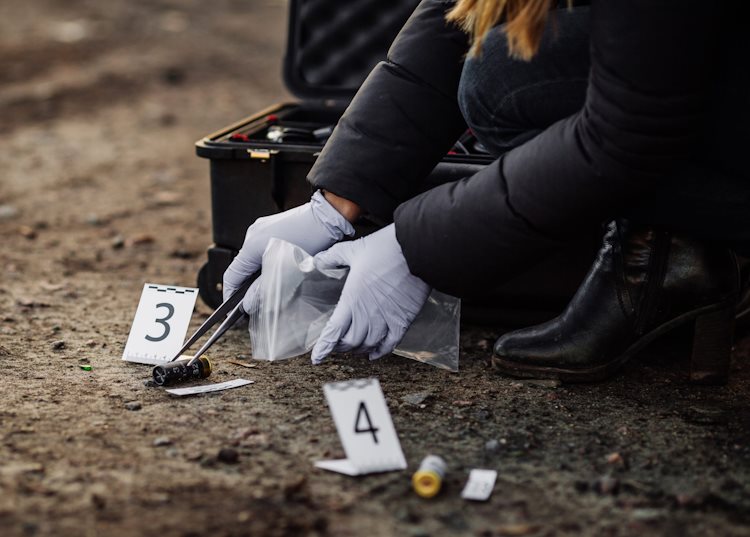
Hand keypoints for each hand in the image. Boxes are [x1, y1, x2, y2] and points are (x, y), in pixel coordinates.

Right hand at [223, 191, 354, 310]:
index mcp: (251, 245)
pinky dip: (268, 264)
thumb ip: (263, 292)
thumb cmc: (312, 243)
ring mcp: (263, 228)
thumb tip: (246, 305)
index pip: (232, 276)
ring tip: (271, 290)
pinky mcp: (274, 226)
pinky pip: (265, 249)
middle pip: (243, 268)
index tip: (232, 312)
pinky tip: (281, 272)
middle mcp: (253, 234)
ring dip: (259, 276)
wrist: (330, 216)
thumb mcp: (287, 274)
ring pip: (255, 260)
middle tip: (255, 305)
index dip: (231, 297)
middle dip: (247, 288)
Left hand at [310, 223, 429, 362]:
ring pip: (368, 346)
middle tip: (336, 344)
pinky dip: (380, 352)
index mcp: (352, 300)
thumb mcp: (353, 250)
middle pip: (349, 343)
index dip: (323, 347)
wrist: (415, 251)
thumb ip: (333, 257)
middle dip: (340, 347)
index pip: (333, 332)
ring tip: (354, 347)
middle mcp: (367, 315)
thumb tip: (318, 260)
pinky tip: (374, 354)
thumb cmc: (385, 249)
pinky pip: (390, 345)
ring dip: (358, 349)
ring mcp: (386, 320)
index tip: (317, 358)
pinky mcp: (402, 321)